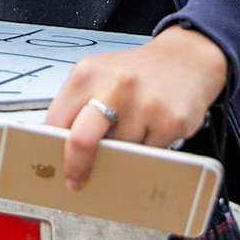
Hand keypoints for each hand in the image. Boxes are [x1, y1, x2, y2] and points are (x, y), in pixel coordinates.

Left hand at [45, 24, 226, 190]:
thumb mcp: (99, 76)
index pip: (57, 122)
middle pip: (82, 141)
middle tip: (77, 180)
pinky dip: (148, 147)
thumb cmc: (137, 72)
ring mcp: (144, 104)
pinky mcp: (171, 121)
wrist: (187, 58)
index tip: (57, 165)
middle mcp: (115, 86)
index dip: (53, 149)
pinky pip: (149, 154)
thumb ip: (77, 107)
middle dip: (76, 167)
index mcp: (88, 73)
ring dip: (123, 151)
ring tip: (134, 127)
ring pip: (119, 153)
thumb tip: (59, 149)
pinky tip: (154, 125)